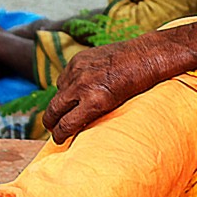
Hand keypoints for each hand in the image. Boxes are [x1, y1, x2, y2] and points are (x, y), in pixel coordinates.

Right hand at [42, 38, 158, 143]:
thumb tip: (80, 126)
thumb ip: (97, 114)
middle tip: (51, 128)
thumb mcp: (119, 106)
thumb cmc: (139, 85)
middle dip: (50, 122)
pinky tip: (76, 90)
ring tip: (66, 109)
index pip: (66, 125)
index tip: (59, 140)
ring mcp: (78, 71)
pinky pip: (64, 77)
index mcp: (96, 101)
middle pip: (54, 110)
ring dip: (60, 102)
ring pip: (58, 92)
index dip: (60, 136)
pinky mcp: (77, 60)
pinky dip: (68, 85)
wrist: (146, 56)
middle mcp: (83, 86)